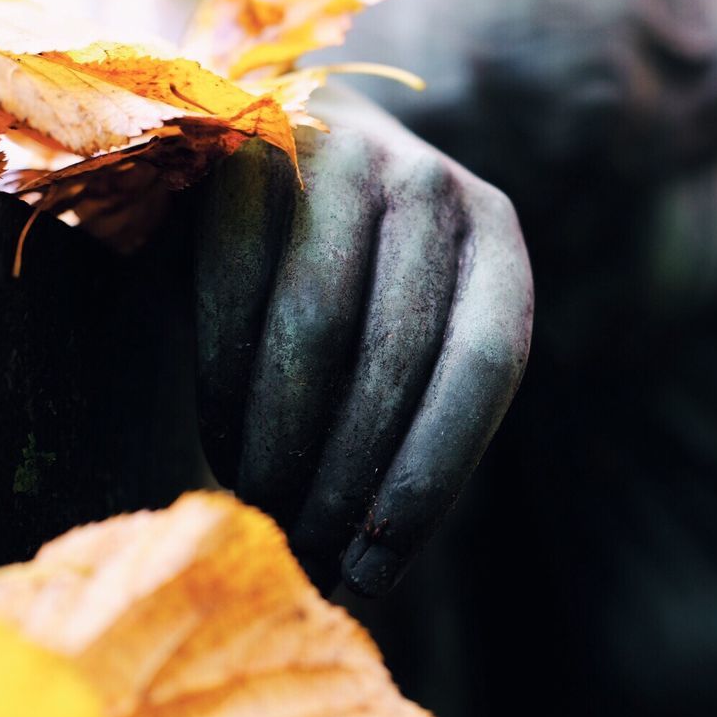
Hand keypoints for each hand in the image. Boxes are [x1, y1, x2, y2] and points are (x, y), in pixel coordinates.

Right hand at [193, 87, 532, 595]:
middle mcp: (432, 186)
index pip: (486, 363)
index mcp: (495, 236)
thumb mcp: (413, 322)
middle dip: (346, 476)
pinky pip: (235, 283)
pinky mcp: (251, 145)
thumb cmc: (355, 267)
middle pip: (397, 356)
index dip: (431, 474)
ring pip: (314, 327)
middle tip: (307, 552)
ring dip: (281, 440)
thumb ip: (414, 406)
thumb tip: (363, 573)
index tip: (380, 565)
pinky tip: (222, 443)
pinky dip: (224, 380)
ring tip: (261, 506)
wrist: (278, 143)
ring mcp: (344, 155)